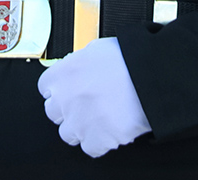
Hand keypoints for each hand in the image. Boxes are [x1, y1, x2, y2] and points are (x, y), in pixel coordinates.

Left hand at [37, 36, 151, 157]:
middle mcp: (65, 98)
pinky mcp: (97, 139)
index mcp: (63, 74)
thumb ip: (79, 63)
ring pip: (68, 133)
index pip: (45, 87)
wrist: (152, 77)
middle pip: (53, 112)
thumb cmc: (129, 59)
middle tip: (86, 106)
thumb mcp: (96, 50)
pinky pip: (90, 148)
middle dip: (68, 110)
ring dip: (81, 128)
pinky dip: (100, 142)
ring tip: (100, 120)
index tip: (67, 91)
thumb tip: (77, 68)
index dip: (59, 90)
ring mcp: (79, 121)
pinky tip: (110, 131)